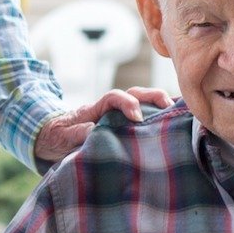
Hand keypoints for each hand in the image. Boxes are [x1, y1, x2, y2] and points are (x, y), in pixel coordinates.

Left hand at [34, 85, 173, 161]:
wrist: (53, 139)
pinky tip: (178, 124)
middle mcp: (110, 109)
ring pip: (143, 103)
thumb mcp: (60, 137)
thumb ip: (75, 134)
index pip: (113, 97)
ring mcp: (118, 117)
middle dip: (153, 96)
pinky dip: (161, 118)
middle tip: (168, 107)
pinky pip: (145, 118)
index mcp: (94, 110)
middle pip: (134, 93)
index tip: (136, 118)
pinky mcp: (125, 127)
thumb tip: (92, 130)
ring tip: (181, 115)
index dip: (126, 103)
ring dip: (161, 106)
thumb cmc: (56, 137)